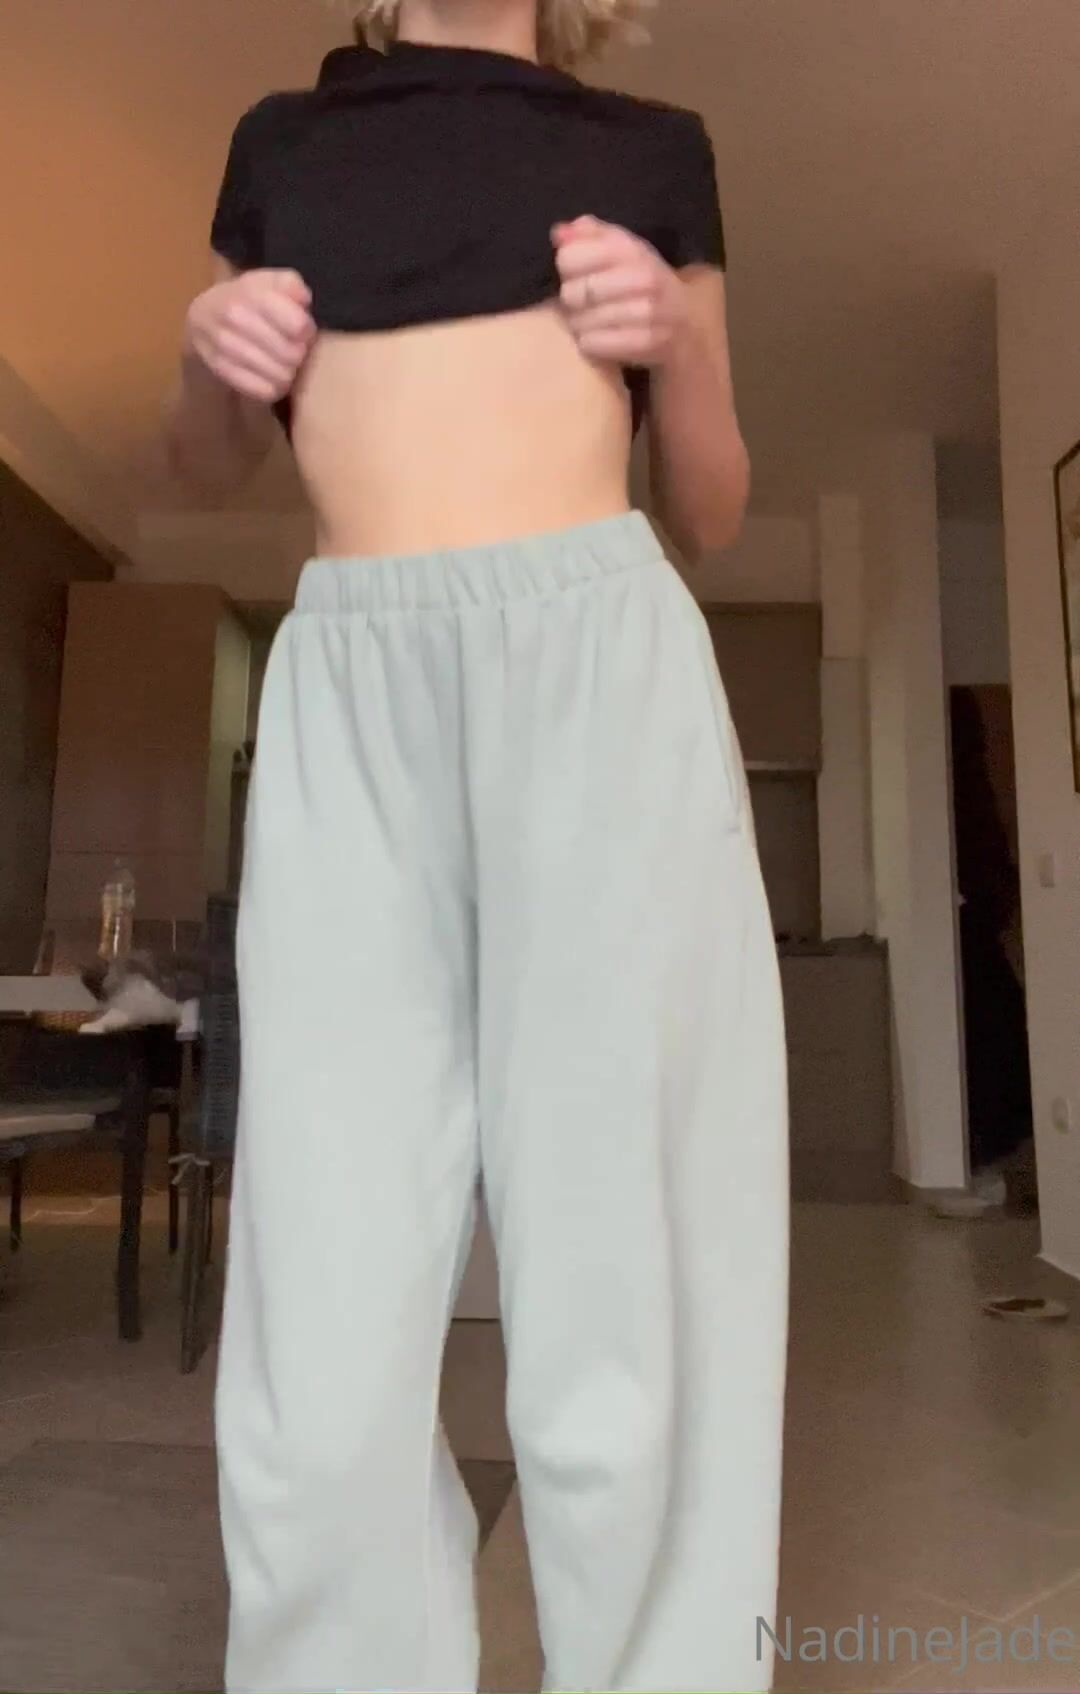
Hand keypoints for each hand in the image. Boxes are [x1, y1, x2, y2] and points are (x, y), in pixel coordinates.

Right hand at [183, 269, 315, 403]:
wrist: (204, 315)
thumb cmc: (249, 299)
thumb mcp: (271, 282)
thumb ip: (291, 285)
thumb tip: (303, 300)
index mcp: (251, 291)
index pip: (298, 325)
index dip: (307, 332)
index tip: (302, 330)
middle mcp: (234, 315)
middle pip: (291, 354)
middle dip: (298, 354)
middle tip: (293, 349)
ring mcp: (223, 344)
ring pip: (279, 376)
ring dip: (288, 373)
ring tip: (283, 363)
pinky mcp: (219, 370)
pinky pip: (263, 391)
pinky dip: (273, 388)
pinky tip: (271, 377)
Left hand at [553, 216, 686, 367]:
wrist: (686, 324)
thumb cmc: (643, 283)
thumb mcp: (622, 250)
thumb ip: (589, 235)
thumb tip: (559, 233)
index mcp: (632, 249)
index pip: (569, 257)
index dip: (566, 267)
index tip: (575, 273)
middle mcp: (642, 277)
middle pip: (572, 293)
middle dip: (570, 300)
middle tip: (581, 304)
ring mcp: (647, 312)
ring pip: (581, 321)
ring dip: (579, 324)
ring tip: (589, 321)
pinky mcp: (646, 343)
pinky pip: (594, 345)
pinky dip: (590, 344)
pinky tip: (598, 339)